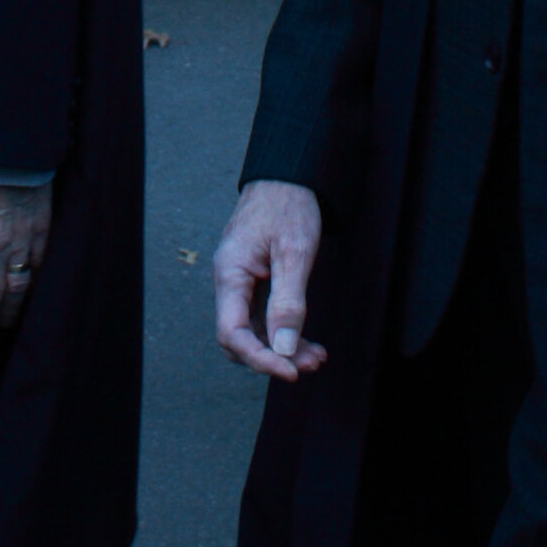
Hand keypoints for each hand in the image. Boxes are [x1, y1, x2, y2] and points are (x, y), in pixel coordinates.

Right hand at [211, 180, 325, 379]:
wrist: (287, 176)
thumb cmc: (288, 206)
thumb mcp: (294, 254)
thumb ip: (288, 303)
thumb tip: (282, 349)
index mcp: (230, 274)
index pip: (232, 334)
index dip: (259, 359)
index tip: (291, 371)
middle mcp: (230, 282)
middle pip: (240, 338)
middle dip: (273, 357)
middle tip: (310, 365)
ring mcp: (242, 283)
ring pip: (256, 331)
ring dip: (284, 348)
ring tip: (317, 358)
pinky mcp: (257, 281)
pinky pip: (265, 316)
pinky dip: (286, 332)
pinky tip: (309, 342)